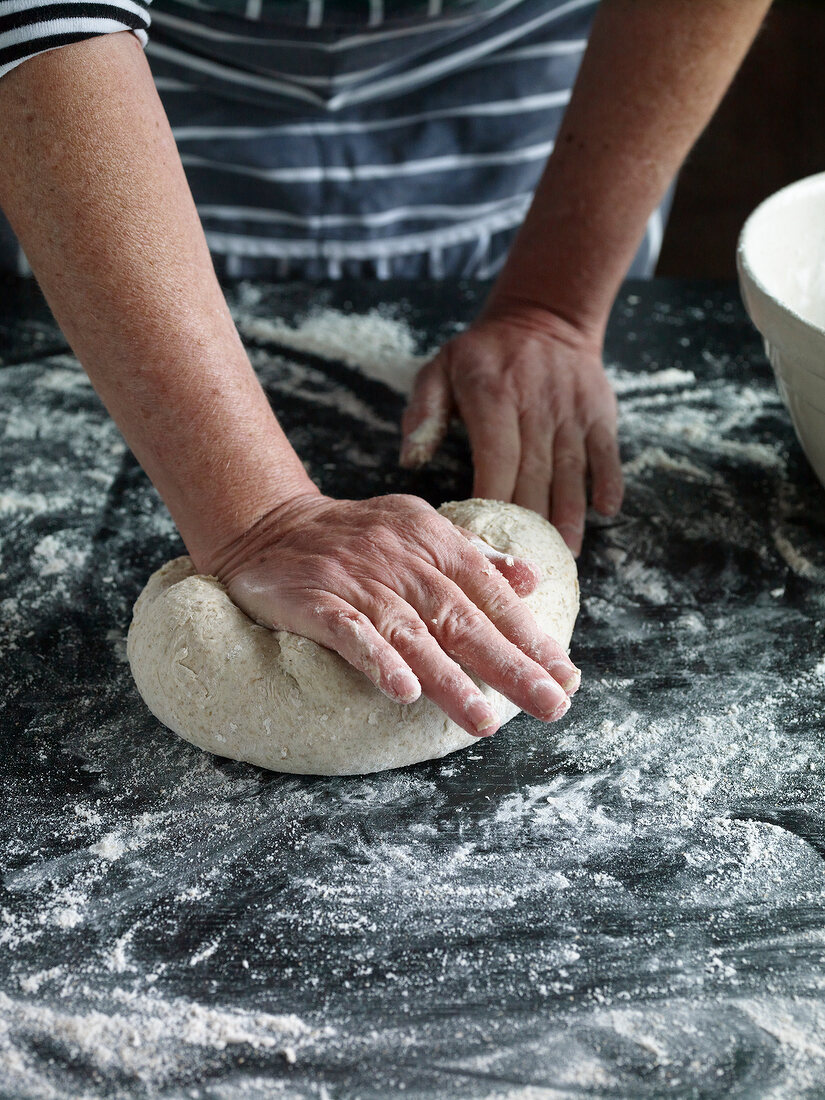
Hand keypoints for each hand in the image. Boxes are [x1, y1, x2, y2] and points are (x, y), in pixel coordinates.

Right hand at [213, 493, 579, 738]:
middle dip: (509, 664)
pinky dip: (376, 659)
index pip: (491, 594)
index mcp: (434, 541)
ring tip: (483, 721)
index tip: (565, 676)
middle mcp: (402, 560)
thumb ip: (474, 555)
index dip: (530, 636)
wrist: (270, 523)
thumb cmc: (356, 535)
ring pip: (410, 632)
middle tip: (550, 705)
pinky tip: (403, 691)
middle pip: (462, 618)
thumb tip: (530, 577)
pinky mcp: (315, 600)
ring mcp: (357, 580)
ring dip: (449, 677)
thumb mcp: (419, 529)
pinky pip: (349, 631)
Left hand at [400, 298, 622, 555]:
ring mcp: (572, 411)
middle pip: (535, 476)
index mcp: (494, 397)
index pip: (496, 460)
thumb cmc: (483, 355)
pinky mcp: (600, 413)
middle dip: (531, 525)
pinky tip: (606, 513)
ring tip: (566, 555)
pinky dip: (608, 483)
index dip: (492, 502)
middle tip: (527, 568)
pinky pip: (607, 453)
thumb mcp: (440, 369)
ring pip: (572, 471)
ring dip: (571, 516)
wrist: (544, 316)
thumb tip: (411, 461)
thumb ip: (423, 414)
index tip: (485, 541)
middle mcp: (536, 406)